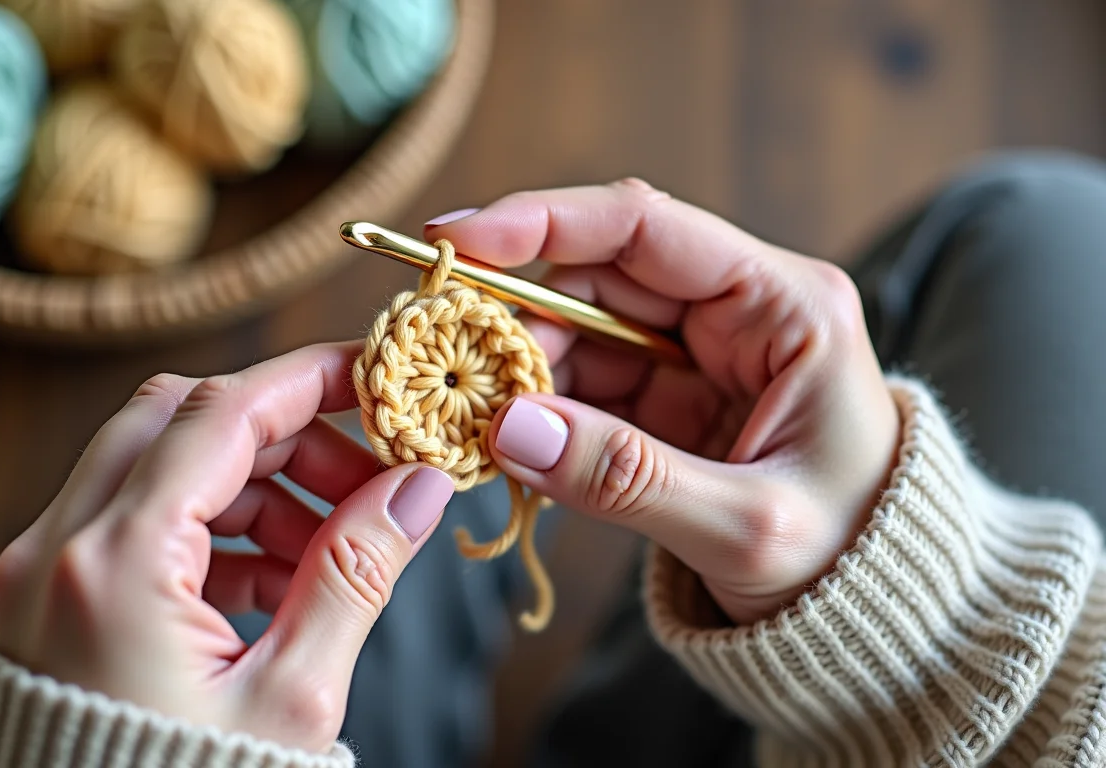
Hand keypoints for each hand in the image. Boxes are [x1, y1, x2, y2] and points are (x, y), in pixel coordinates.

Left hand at [0, 342, 453, 752]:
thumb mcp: (292, 698)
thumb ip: (357, 573)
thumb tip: (421, 486)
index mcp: (113, 566)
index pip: (222, 414)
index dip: (310, 379)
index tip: (377, 372)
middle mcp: (56, 549)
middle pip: (181, 418)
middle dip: (287, 431)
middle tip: (369, 471)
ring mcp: (41, 571)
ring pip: (157, 460)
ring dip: (254, 480)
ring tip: (334, 540)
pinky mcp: (47, 596)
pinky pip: (136, 518)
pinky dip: (214, 525)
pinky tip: (281, 574)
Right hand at [426, 180, 899, 624]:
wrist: (877, 616)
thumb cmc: (849, 562)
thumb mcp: (746, 528)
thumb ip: (628, 478)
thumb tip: (506, 426)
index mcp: (786, 305)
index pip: (647, 226)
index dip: (543, 223)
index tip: (455, 242)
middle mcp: (738, 311)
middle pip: (598, 274)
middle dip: (515, 311)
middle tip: (439, 355)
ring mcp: (697, 356)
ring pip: (578, 330)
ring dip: (515, 364)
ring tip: (464, 411)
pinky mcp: (668, 402)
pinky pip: (581, 384)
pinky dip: (533, 406)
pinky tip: (495, 434)